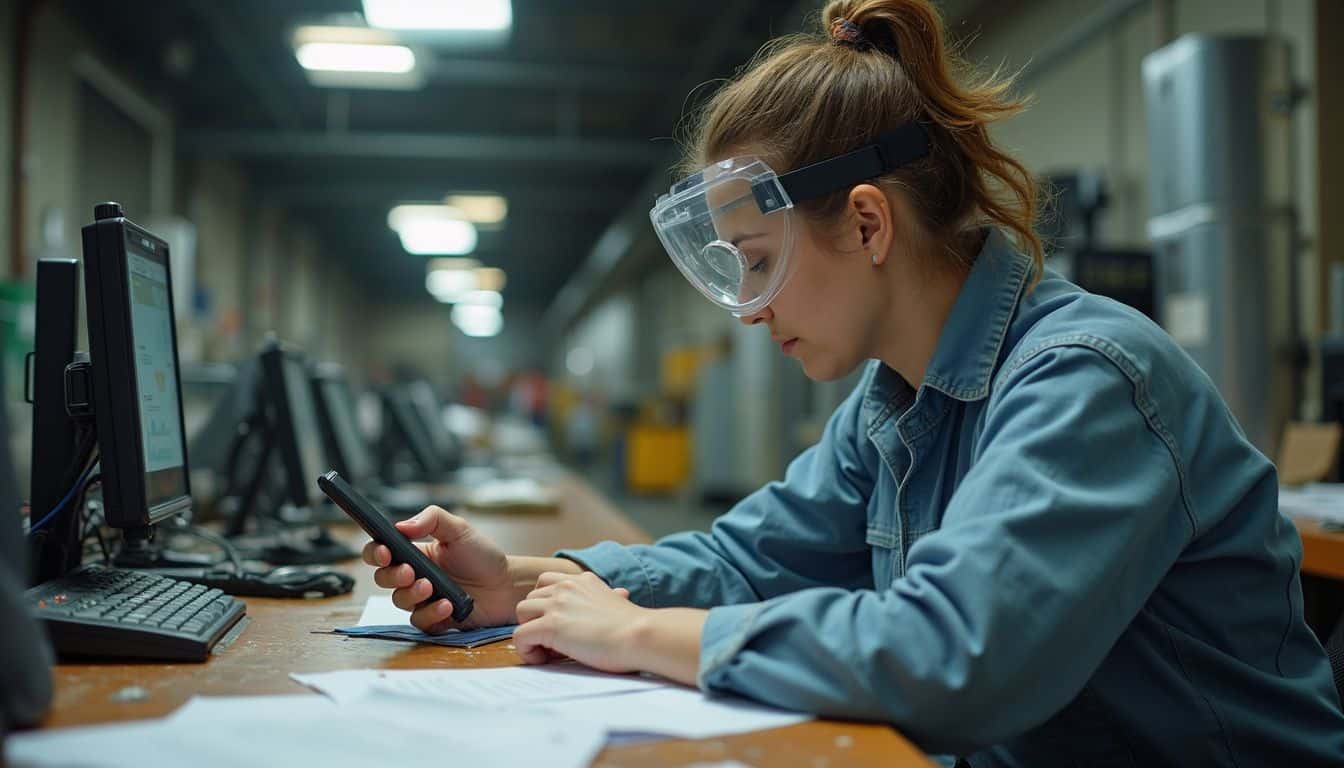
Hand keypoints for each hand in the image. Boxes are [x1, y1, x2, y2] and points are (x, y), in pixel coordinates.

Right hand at [361, 505, 516, 631]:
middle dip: (392, 575)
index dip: (375, 553)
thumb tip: (402, 525)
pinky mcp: (434, 619)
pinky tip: (447, 604)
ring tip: (431, 587)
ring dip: (412, 594)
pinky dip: (431, 613)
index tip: (385, 552)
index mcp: (414, 553)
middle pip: (383, 578)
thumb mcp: (459, 529)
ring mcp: (422, 599)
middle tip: (411, 572)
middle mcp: (413, 576)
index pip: (381, 551)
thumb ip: (432, 519)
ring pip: (399, 601)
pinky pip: (420, 621)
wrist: (506, 584)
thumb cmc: (482, 555)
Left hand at [513, 571, 640, 671]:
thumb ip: (610, 597)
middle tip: (556, 643)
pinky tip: (544, 659)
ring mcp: (556, 605)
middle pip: (530, 599)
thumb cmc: (634, 627)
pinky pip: (520, 637)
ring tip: (550, 651)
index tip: (561, 625)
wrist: (640, 636)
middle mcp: (566, 586)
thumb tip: (620, 595)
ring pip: (521, 613)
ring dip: (530, 632)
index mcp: (582, 580)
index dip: (546, 606)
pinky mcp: (550, 625)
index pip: (546, 583)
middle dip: (537, 620)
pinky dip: (527, 651)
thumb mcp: (619, 603)